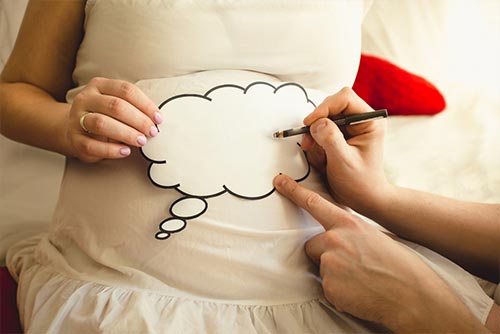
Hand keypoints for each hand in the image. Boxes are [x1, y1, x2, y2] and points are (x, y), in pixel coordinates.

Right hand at [66, 77, 161, 162]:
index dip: (145, 104)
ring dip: (126, 133)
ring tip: (141, 141)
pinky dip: (111, 150)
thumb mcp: (116, 105)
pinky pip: (92, 145)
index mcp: (99, 86)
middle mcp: (86, 99)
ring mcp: (77, 118)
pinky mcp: (74, 139)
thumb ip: (133, 108)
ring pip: (101, 123)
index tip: (158, 118)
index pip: (126, 90)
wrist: (74, 130)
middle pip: (115, 106)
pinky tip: (125, 151)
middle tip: (152, 132)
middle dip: (138, 120)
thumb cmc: (104, 117)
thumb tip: (156, 120)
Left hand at [273, 174, 488, 332]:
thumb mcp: (374, 237)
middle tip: (351, 265)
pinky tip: (359, 293)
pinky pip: (328, 289)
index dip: (293, 191)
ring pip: (321, 268)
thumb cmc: (400, 265)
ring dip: (335, 275)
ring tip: (361, 280)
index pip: (314, 203)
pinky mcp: (330, 287)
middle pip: (312, 245)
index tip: (279, 181)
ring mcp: (330, 263)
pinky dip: (340, 293)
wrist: (413, 295)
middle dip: (324, 255)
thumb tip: (336, 239)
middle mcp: (335, 240)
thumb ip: (350, 233)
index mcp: (348, 224)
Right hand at [300, 87, 389, 214]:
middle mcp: (361, 120)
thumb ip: (331, 139)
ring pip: (322, 119)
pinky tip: (322, 159)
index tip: (310, 123)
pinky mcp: (339, 136)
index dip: (324, 107)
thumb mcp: (344, 162)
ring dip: (315, 137)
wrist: (363, 199)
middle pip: (331, 106)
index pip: (345, 98)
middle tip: (309, 143)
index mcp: (370, 121)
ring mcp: (349, 128)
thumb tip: (317, 122)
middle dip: (317, 125)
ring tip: (319, 157)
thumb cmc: (360, 183)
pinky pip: (319, 132)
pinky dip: (315, 145)